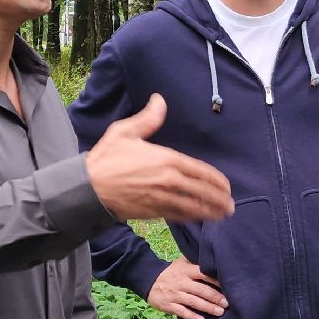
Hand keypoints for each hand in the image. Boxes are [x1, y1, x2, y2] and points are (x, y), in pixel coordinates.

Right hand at [87, 95, 234, 222]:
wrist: (89, 188)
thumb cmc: (106, 159)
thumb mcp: (125, 132)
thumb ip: (148, 119)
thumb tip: (160, 100)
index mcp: (166, 159)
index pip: (200, 171)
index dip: (217, 180)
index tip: (226, 186)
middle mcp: (168, 180)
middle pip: (202, 191)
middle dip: (219, 199)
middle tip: (230, 205)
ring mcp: (162, 198)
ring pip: (194, 206)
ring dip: (211, 211)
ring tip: (223, 214)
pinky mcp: (153, 212)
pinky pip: (179, 216)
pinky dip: (192, 217)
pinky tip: (200, 218)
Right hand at [147, 258, 226, 318]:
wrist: (149, 280)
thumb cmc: (171, 272)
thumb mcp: (181, 263)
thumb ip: (195, 262)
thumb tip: (212, 258)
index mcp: (186, 271)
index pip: (203, 274)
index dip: (216, 280)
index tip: (228, 286)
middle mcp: (181, 282)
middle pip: (201, 290)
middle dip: (215, 297)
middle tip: (227, 303)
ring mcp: (175, 294)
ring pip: (194, 302)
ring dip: (208, 307)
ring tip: (220, 312)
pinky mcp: (169, 305)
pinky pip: (182, 312)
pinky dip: (192, 316)